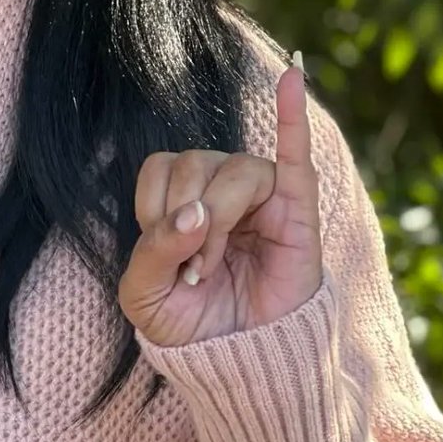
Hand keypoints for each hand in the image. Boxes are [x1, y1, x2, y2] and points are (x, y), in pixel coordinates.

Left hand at [117, 55, 322, 347]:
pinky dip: (294, 113)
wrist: (239, 366)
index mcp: (181, 197)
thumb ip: (154, 249)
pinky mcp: (298, 211)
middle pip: (194, 163)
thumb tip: (195, 215)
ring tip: (216, 265)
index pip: (159, 167)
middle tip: (195, 272)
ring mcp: (261, 196)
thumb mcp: (144, 293)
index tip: (163, 254)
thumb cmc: (190, 325)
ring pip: (235, 170)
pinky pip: (296, 154)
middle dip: (187, 221)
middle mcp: (219, 186)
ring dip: (219, 219)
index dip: (153, 208)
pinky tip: (292, 75)